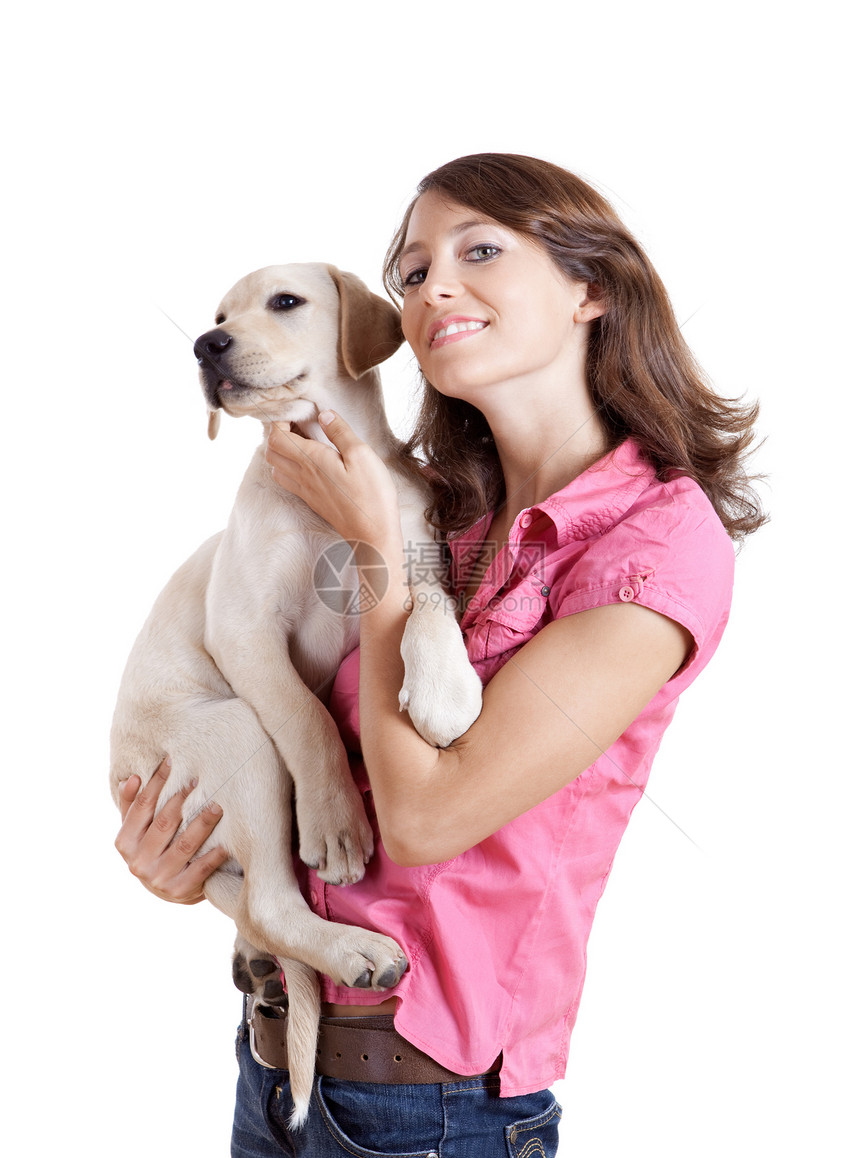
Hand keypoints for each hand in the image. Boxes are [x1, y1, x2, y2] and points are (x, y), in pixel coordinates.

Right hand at [114, 759, 228, 903]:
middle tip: (199, 778)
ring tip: (218, 804)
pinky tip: (226, 839)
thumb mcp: (135, 830)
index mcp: (125, 843)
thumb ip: (131, 806)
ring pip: (185, 844)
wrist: (166, 888)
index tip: (172, 761)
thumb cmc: (151, 848)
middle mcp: (139, 862)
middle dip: (181, 798)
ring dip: (203, 822)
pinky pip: (201, 868)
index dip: (156, 782)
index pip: (141, 806)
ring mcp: (159, 878)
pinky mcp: (180, 890)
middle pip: (164, 823)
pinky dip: (214, 853)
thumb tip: (132, 778)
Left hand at [266, 410, 401, 550]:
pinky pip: (288, 481)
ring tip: (302, 442)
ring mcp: (306, 491)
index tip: (295, 413)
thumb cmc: (371, 494)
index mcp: (311, 460)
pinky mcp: (313, 501)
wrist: (372, 534)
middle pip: (271, 452)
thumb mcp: (361, 454)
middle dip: (277, 434)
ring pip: (276, 468)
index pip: (277, 438)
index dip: (279, 421)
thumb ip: (340, 432)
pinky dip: (288, 467)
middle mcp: (302, 476)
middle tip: (297, 425)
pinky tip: (308, 464)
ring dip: (281, 452)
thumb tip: (324, 415)